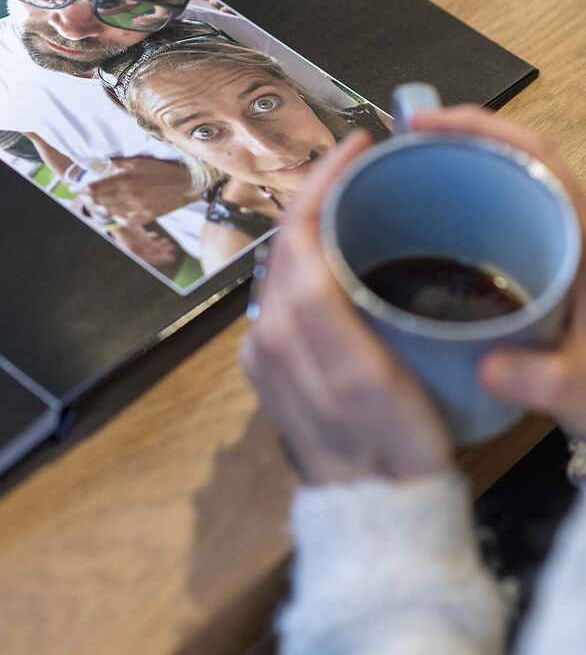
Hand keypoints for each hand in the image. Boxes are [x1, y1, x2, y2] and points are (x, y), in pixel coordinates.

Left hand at [85, 156, 192, 223]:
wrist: (186, 184)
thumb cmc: (164, 169)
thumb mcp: (140, 161)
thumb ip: (120, 164)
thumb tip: (104, 164)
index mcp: (126, 178)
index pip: (96, 187)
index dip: (83, 189)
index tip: (76, 188)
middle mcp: (129, 194)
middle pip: (100, 200)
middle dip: (88, 199)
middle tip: (82, 196)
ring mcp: (137, 207)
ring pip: (110, 211)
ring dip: (100, 208)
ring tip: (95, 204)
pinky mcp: (146, 216)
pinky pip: (126, 221)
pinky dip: (117, 218)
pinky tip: (114, 213)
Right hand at [114, 224, 177, 267]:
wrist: (115, 216)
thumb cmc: (126, 226)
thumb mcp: (139, 236)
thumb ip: (149, 245)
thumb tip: (161, 251)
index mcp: (132, 253)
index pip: (149, 260)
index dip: (160, 259)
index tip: (170, 257)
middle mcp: (132, 250)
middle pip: (150, 254)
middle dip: (162, 252)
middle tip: (172, 249)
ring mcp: (132, 242)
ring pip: (148, 247)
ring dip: (159, 245)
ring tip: (167, 242)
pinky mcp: (133, 235)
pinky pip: (144, 240)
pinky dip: (152, 239)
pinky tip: (157, 236)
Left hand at [241, 131, 451, 484]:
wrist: (374, 505)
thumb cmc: (392, 443)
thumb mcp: (366, 377)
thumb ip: (322, 308)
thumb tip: (300, 239)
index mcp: (288, 335)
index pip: (295, 236)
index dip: (320, 183)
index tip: (355, 148)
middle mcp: (263, 337)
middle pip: (284, 243)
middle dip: (316, 193)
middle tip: (359, 166)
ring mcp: (262, 353)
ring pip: (282, 263)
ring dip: (310, 222)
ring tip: (351, 195)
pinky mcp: (267, 366)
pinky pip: (282, 293)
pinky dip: (305, 259)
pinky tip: (332, 250)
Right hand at [412, 106, 585, 439]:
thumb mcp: (580, 382)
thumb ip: (543, 379)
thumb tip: (487, 371)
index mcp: (580, 229)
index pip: (531, 151)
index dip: (477, 126)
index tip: (420, 122)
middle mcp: (562, 223)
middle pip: (507, 159)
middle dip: (450, 144)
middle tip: (391, 154)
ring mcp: (546, 240)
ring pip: (498, 188)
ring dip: (451, 177)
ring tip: (395, 186)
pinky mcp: (530, 262)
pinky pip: (491, 221)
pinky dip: (455, 215)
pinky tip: (420, 236)